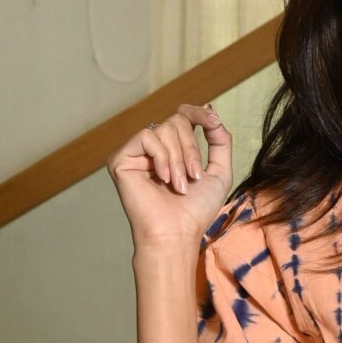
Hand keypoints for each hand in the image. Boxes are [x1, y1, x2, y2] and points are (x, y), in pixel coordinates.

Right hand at [108, 103, 231, 252]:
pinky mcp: (121, 158)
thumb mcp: (219, 172)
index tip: (213, 122)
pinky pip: (146, 137)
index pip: (183, 116)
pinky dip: (161, 158)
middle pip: (177, 121)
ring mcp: (135, 153)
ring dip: (179, 159)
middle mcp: (153, 149)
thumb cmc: (195, 211)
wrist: (176, 233)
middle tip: (194, 178)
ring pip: (164, 129)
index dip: (199, 113)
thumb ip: (220, 141)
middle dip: (191, 149)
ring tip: (179, 186)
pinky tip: (162, 178)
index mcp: (173, 150)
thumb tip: (212, 109)